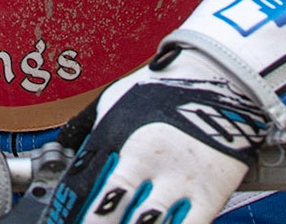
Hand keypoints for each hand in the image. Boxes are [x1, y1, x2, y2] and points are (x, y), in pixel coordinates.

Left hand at [45, 55, 267, 223]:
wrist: (219, 75)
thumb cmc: (162, 89)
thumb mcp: (114, 99)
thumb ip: (89, 129)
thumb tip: (66, 148)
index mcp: (113, 137)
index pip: (78, 187)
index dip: (68, 211)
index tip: (66, 219)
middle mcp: (141, 159)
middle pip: (106, 210)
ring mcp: (176, 179)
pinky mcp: (210, 193)